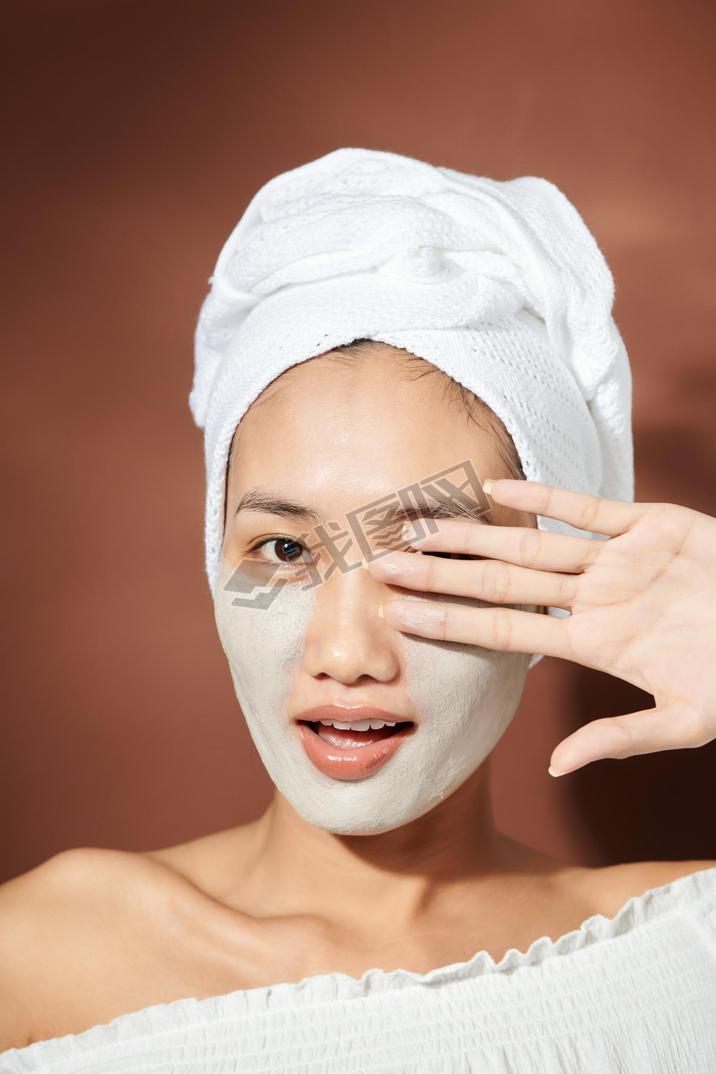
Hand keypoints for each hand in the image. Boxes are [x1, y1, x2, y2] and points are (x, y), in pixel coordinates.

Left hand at [367, 479, 715, 775]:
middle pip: (501, 584)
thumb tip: (553, 765)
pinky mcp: (652, 525)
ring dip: (475, 536)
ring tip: (419, 529)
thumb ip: (620, 737)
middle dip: (441, 576)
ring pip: (533, 545)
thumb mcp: (686, 720)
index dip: (451, 622)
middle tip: (380, 567)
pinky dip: (546, 499)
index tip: (399, 617)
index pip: (505, 630)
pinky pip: (589, 509)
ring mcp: (618, 561)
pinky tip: (497, 489)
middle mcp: (594, 600)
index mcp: (595, 644)